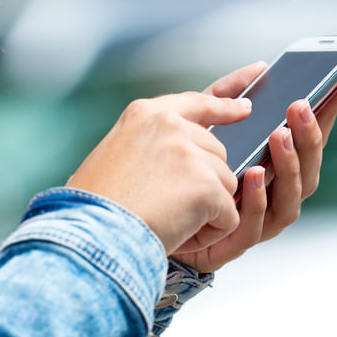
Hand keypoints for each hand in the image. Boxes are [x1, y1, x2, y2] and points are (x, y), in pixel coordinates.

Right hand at [68, 92, 250, 254]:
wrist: (91, 235)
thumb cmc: (96, 205)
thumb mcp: (117, 155)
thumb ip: (153, 144)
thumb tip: (192, 154)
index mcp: (145, 114)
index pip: (197, 102)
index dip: (224, 105)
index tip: (245, 106)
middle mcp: (170, 125)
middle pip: (217, 152)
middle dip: (205, 183)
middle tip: (167, 205)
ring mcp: (190, 152)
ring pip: (226, 183)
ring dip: (207, 209)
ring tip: (168, 219)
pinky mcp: (206, 184)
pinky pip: (229, 213)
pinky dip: (211, 231)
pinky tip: (180, 232)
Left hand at [171, 63, 336, 272]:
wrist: (145, 217)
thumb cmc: (181, 171)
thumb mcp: (203, 125)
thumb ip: (227, 97)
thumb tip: (260, 67)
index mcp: (273, 168)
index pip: (310, 140)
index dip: (330, 112)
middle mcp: (274, 196)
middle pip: (308, 171)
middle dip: (308, 138)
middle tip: (299, 107)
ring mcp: (258, 222)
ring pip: (289, 201)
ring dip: (288, 168)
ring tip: (278, 135)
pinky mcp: (233, 243)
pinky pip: (255, 226)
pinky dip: (257, 201)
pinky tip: (252, 175)